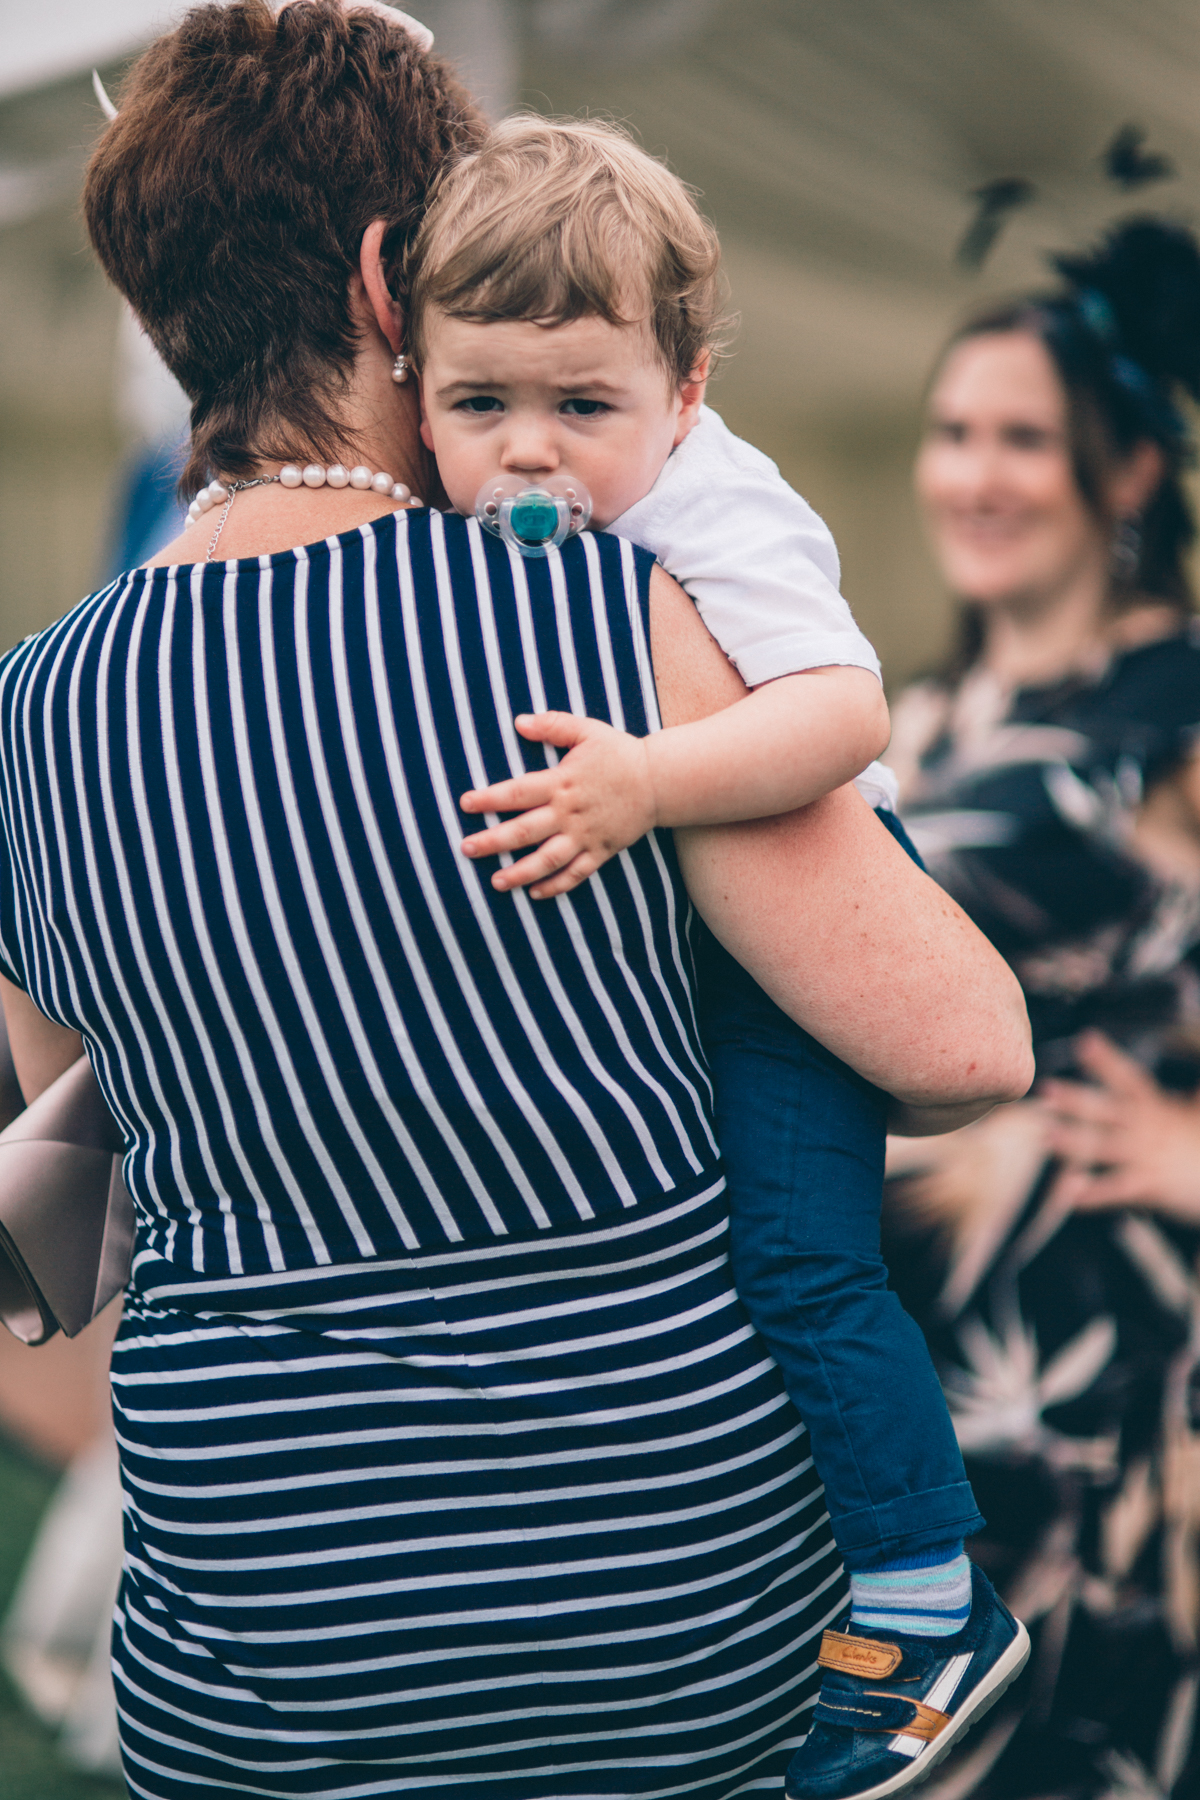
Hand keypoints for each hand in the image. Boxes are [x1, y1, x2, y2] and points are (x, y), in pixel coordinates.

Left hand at [460, 712, 656, 897]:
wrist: (660, 780)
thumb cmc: (620, 753)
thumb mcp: (587, 730)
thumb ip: (553, 725)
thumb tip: (518, 722)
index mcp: (562, 783)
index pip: (517, 793)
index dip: (489, 799)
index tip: (465, 804)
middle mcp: (569, 813)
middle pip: (524, 831)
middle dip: (492, 842)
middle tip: (465, 848)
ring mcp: (585, 835)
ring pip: (547, 859)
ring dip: (520, 873)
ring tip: (496, 882)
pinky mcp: (601, 850)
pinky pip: (576, 873)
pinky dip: (556, 886)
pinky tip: (536, 893)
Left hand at [1041, 1029, 1199, 1220]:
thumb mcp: (1196, 1113)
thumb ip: (1187, 1096)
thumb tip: (1190, 1077)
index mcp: (1157, 1109)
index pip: (1129, 1079)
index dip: (1107, 1060)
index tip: (1084, 1039)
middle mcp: (1149, 1129)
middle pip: (1108, 1110)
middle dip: (1077, 1100)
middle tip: (1045, 1089)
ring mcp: (1149, 1157)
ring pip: (1106, 1147)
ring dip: (1075, 1143)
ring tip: (1046, 1137)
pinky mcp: (1153, 1186)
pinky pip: (1118, 1190)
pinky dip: (1094, 1194)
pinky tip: (1069, 1196)